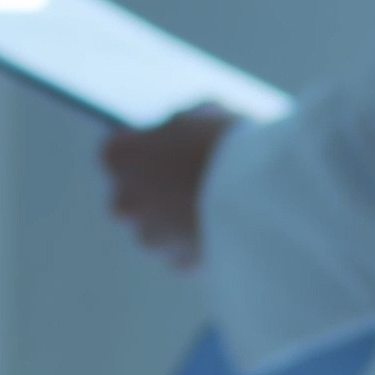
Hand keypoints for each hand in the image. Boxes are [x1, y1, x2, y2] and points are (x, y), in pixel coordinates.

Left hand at [99, 105, 233, 269]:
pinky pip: (182, 251)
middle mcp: (124, 200)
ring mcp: (149, 235)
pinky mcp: (178, 260)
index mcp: (120, 156)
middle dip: (154, 189)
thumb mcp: (200, 114)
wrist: (257, 192)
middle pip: (129, 196)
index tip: (167, 147)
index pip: (117, 151)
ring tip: (215, 205)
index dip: (146, 147)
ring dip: (176, 219)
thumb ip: (178, 127)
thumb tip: (182, 134)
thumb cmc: (226, 145)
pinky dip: (197, 242)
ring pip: (155, 227)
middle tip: (191, 178)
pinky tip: (224, 226)